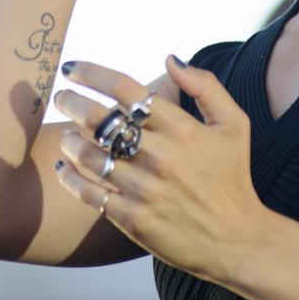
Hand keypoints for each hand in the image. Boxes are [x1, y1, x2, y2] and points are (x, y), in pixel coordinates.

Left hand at [50, 55, 272, 286]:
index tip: (72, 68)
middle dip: (72, 102)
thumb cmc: (233, 178)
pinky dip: (70, 178)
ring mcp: (144, 189)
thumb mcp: (234, 125)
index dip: (93, 73)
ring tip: (68, 136)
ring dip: (70, 141)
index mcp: (182, 129)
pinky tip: (64, 168)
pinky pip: (89, 193)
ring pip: (90, 155)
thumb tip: (170, 58)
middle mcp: (160, 156)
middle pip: (100, 119)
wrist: (237, 241)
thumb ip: (206, 86)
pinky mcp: (132, 219)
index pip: (127, 90)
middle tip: (61, 98)